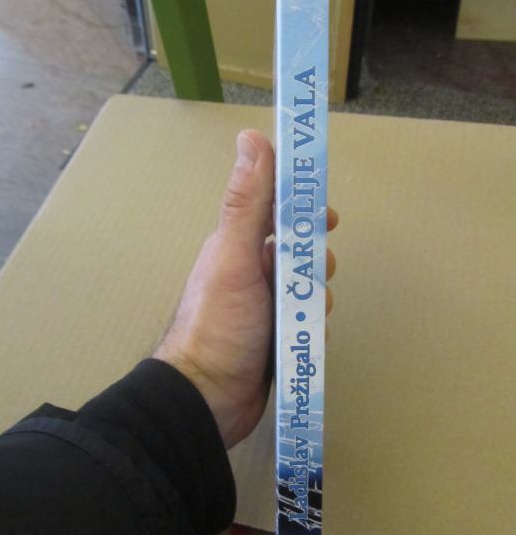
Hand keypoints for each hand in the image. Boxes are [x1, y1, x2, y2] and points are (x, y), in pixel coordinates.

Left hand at [154, 129, 337, 448]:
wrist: (207, 398)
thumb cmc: (219, 323)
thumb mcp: (234, 256)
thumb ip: (247, 202)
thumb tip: (251, 136)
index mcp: (238, 247)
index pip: (273, 210)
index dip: (301, 204)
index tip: (326, 212)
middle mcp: (252, 273)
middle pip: (297, 250)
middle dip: (315, 256)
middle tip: (319, 267)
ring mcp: (265, 308)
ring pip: (307, 287)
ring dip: (316, 293)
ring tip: (308, 310)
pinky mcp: (277, 338)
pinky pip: (307, 321)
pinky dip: (313, 323)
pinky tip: (307, 335)